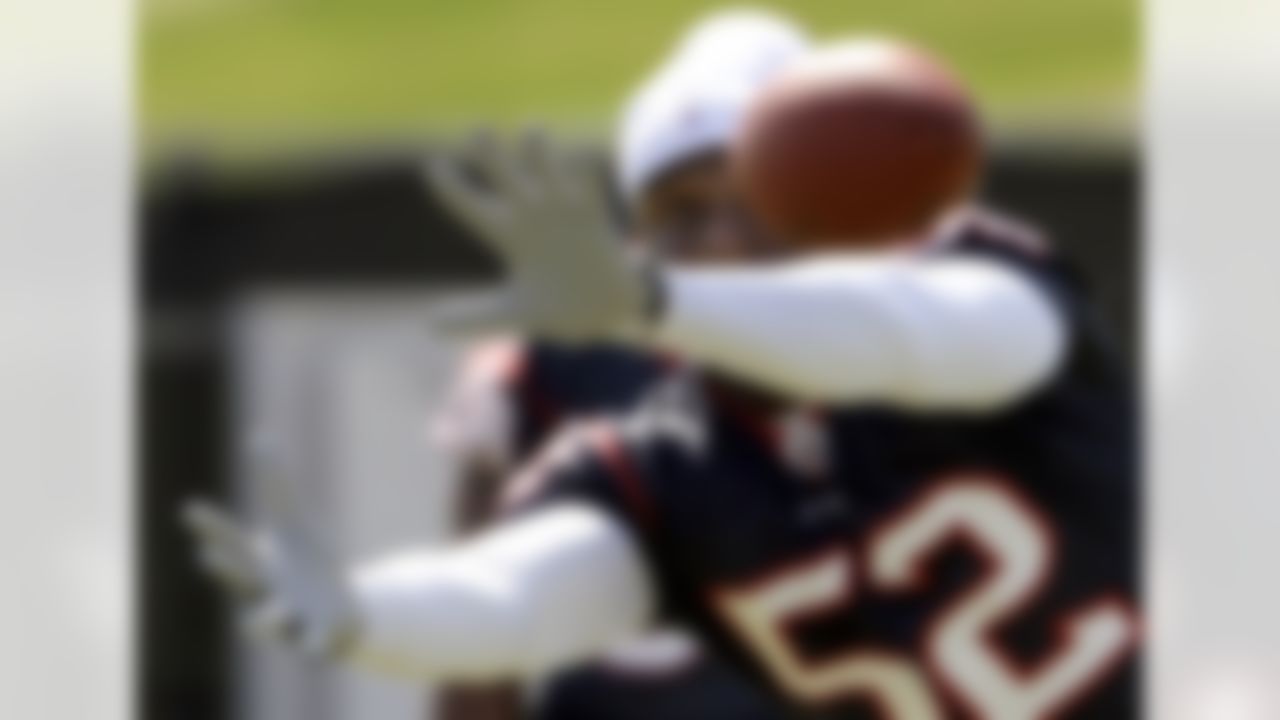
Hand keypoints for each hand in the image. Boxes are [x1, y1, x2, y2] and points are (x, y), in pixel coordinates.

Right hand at [181, 441, 357, 659]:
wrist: (343, 615)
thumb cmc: (308, 567)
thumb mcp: (294, 524)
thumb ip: (276, 486)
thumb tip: (258, 436)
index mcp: (259, 565)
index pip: (232, 542)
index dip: (213, 526)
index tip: (190, 508)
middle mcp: (266, 594)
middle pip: (244, 580)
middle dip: (226, 568)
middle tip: (206, 555)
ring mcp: (291, 620)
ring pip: (269, 622)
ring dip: (263, 619)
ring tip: (254, 618)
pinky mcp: (318, 638)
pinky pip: (314, 644)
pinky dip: (315, 644)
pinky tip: (318, 643)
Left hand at [425, 128, 659, 341]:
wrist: (602, 310)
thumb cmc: (553, 309)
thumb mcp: (512, 316)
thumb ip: (474, 318)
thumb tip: (429, 325)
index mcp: (506, 236)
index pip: (469, 206)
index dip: (450, 187)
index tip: (433, 167)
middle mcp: (529, 215)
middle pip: (502, 174)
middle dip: (489, 152)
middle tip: (478, 133)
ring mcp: (561, 210)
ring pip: (544, 164)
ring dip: (538, 148)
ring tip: (533, 130)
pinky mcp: (592, 214)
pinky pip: (588, 180)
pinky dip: (583, 166)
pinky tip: (580, 157)